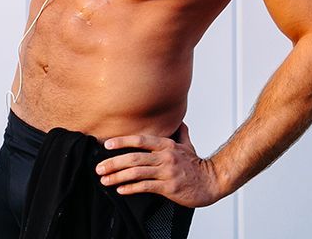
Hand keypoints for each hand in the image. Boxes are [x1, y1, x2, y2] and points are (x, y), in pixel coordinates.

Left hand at [95, 123, 225, 207]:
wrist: (212, 182)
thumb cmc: (197, 165)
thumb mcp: (188, 146)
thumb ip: (180, 133)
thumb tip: (178, 121)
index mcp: (167, 145)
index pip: (140, 140)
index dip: (122, 141)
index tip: (107, 145)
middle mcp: (165, 157)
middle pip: (134, 158)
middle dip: (113, 163)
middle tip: (99, 168)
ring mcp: (167, 172)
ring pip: (137, 173)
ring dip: (117, 177)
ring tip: (105, 180)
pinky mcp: (169, 187)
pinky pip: (145, 186)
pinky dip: (131, 188)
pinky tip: (121, 190)